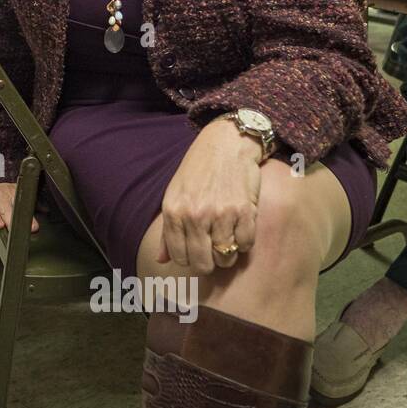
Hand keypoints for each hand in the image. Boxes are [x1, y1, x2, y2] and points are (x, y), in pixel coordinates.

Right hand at [0, 181, 38, 232]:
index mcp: (13, 193)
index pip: (21, 205)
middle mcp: (1, 193)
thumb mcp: (14, 197)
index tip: (32, 227)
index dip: (26, 216)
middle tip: (12, 227)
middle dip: (9, 217)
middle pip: (6, 206)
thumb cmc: (1, 192)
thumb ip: (23, 211)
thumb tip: (34, 227)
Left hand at [157, 119, 262, 274]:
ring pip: (225, 257)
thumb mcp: (174, 195)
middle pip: (202, 263)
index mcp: (174, 212)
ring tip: (227, 242)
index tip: (194, 252)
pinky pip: (245, 244)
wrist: (226, 144)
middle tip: (212, 252)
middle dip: (207, 263)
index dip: (188, 260)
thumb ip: (167, 230)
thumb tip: (161, 260)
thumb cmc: (197, 171)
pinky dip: (244, 243)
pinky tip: (240, 231)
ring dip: (227, 255)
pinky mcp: (245, 211)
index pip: (179, 257)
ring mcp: (221, 214)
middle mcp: (195, 216)